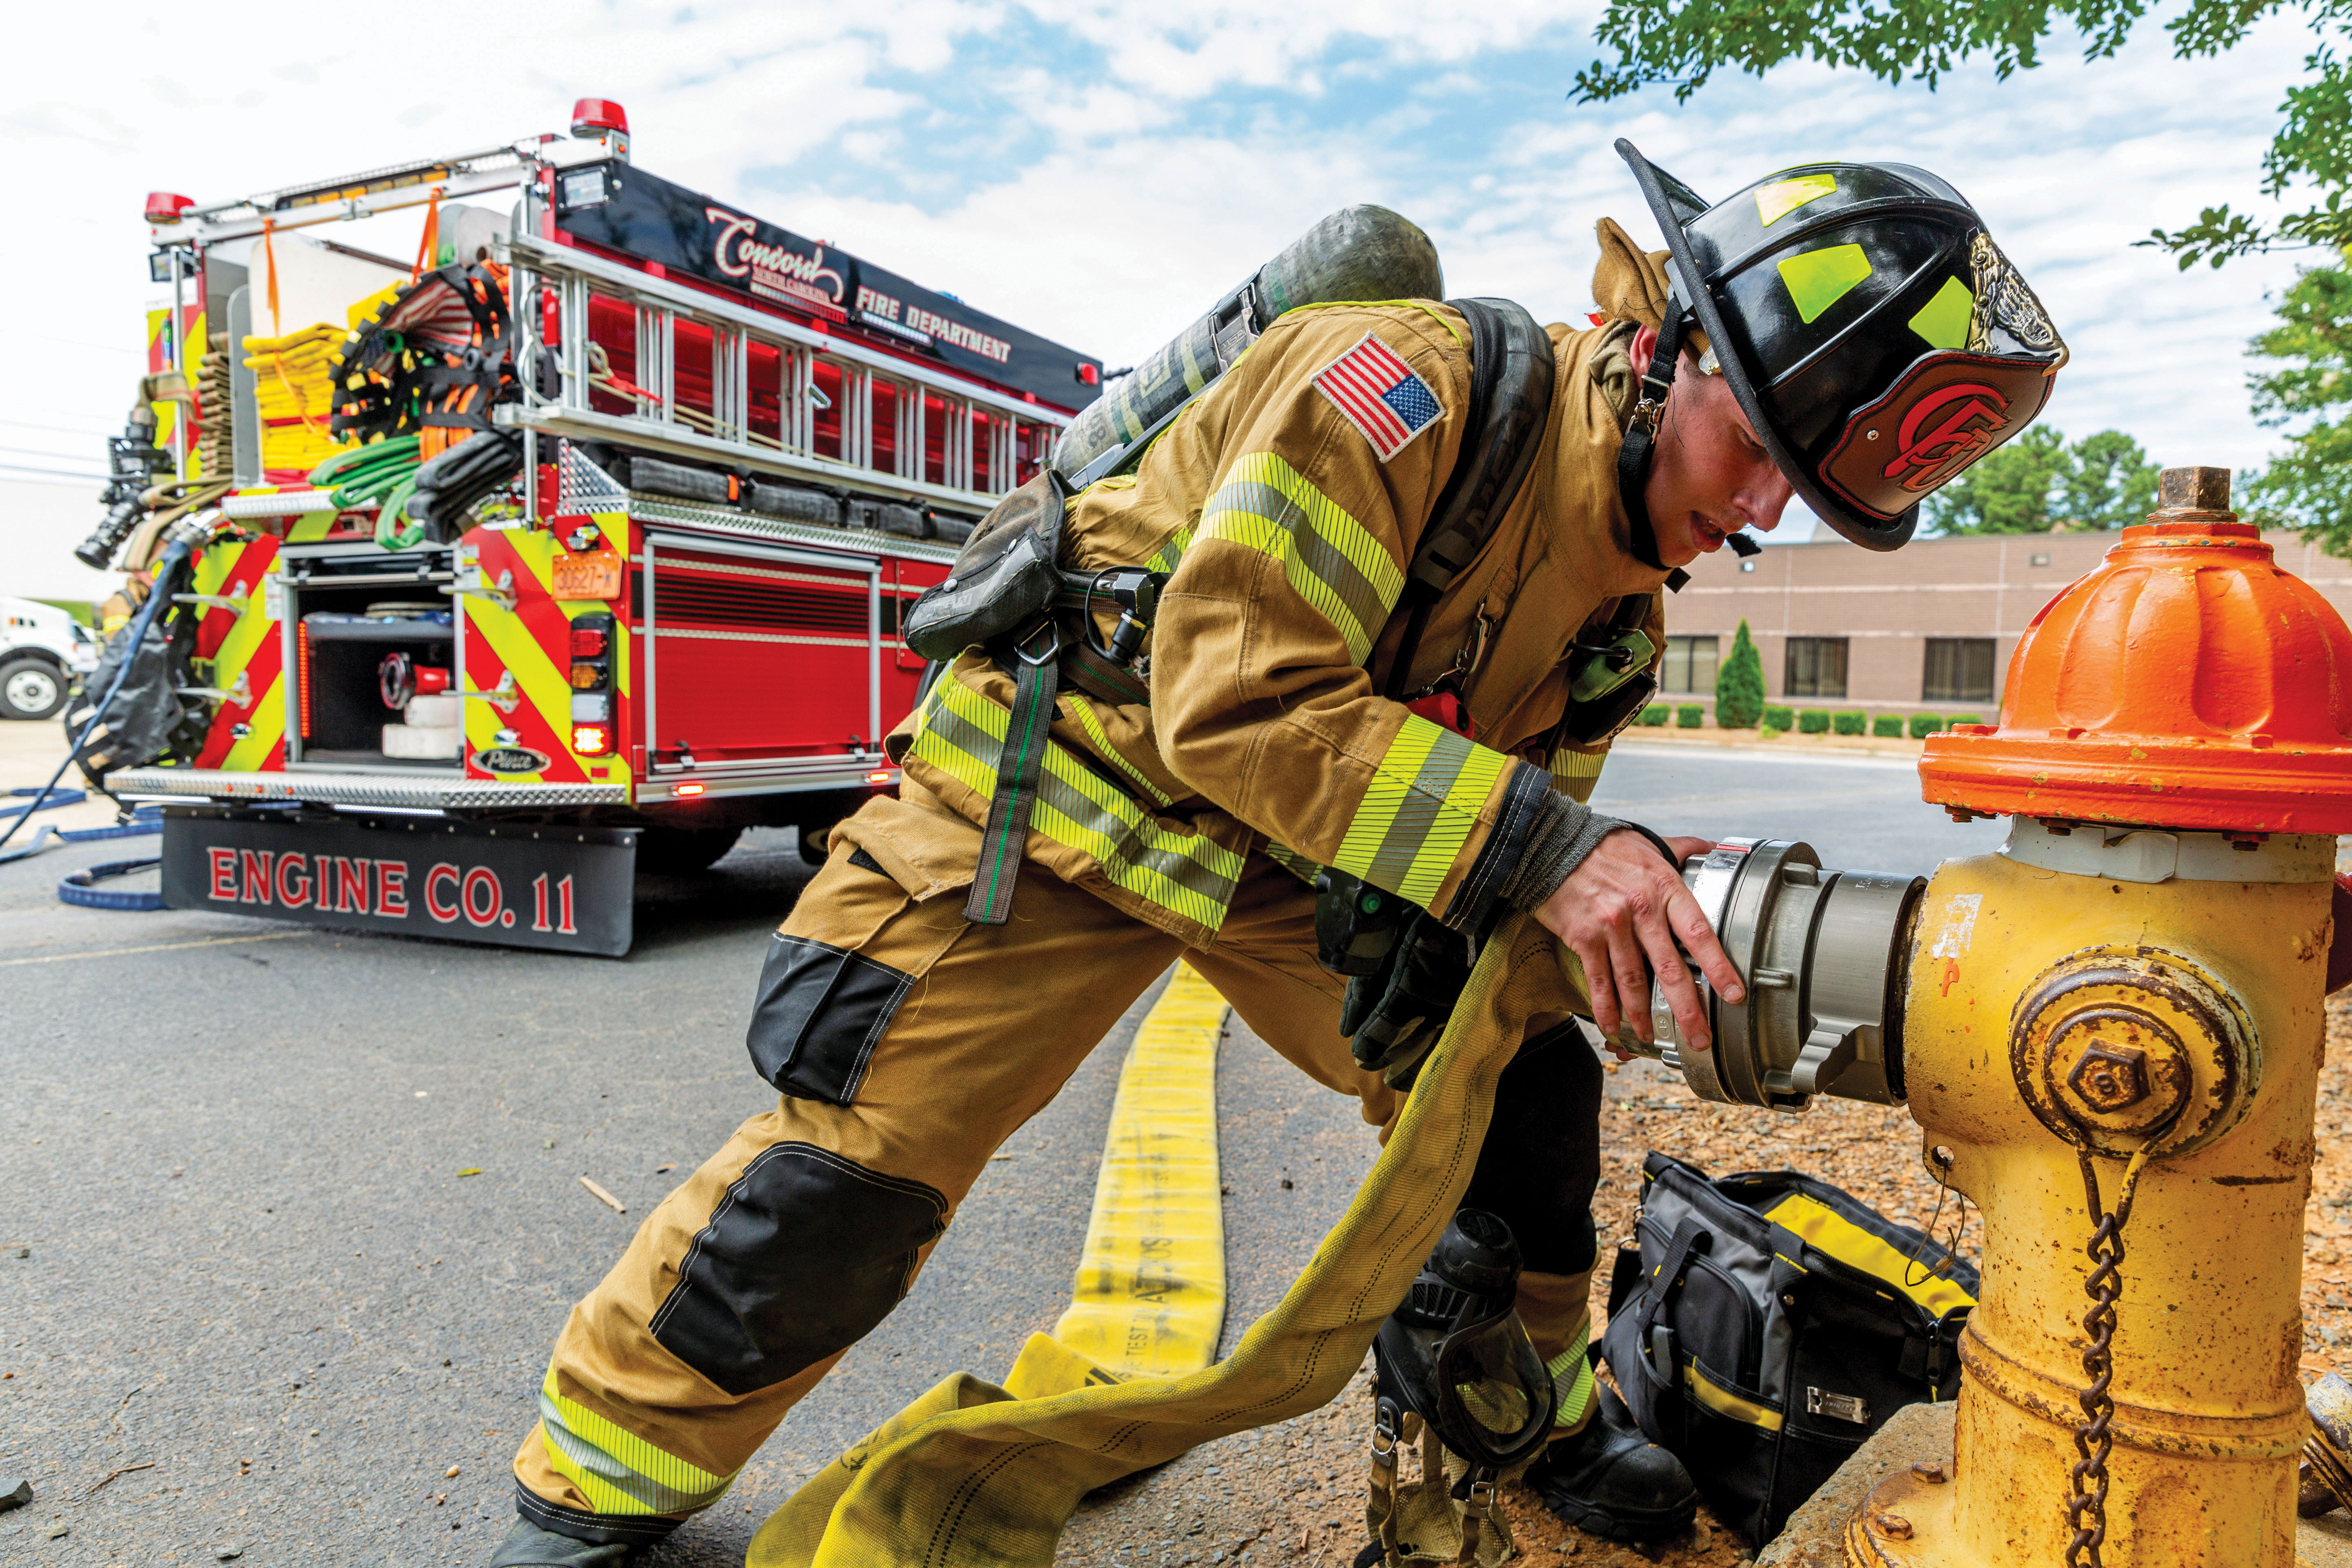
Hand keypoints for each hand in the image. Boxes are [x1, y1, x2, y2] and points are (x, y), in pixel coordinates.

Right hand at [1533, 831, 1744, 1053]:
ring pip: (1633, 981)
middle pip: (1669, 968)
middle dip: (1687, 1008)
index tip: (1733, 994)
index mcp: (1663, 887)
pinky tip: (1614, 1026)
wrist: (1552, 843)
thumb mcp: (1649, 843)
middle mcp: (1640, 909)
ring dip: (1644, 1015)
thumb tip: (1715, 849)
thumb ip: (1684, 850)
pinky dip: (1606, 1007)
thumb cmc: (1603, 845)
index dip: (1718, 967)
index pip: (1698, 933)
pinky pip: (1599, 980)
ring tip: (1653, 1037)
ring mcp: (1610, 925)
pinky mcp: (1583, 937)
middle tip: (1700, 1038)